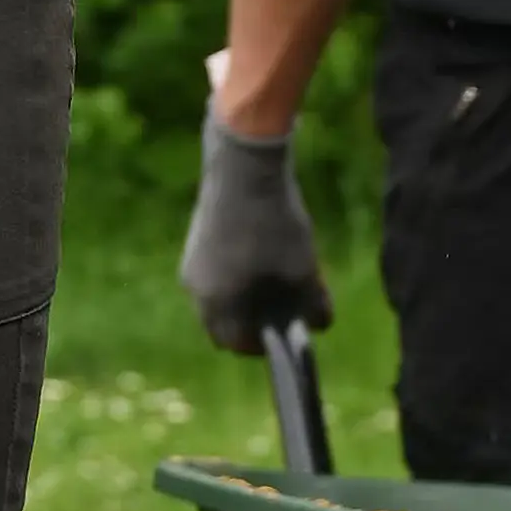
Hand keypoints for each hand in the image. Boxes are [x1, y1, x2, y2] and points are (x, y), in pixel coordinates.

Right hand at [178, 106, 332, 351]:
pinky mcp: (194, 241)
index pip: (236, 343)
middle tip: (283, 304)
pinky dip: (235, 273)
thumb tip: (319, 326)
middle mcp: (196, 291)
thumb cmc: (274, 225)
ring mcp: (191, 264)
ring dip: (244, 295)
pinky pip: (215, 272)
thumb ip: (313, 306)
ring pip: (220, 295)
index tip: (287, 329)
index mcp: (218, 305)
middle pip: (224, 321)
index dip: (264, 343)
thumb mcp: (303, 269)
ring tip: (275, 273)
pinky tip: (259, 249)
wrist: (243, 167)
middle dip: (253, 319)